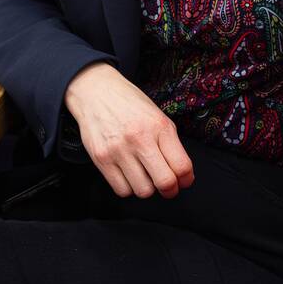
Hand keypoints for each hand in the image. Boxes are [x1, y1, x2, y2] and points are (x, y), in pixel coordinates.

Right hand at [63, 64, 194, 199]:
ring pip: (143, 191)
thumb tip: (181, 173)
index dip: (186, 180)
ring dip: (147, 188)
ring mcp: (119, 150)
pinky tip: (128, 175)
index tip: (183, 181)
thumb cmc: (130, 105)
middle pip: (164, 182)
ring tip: (144, 176)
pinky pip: (121, 190)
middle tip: (167, 187)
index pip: (182, 166)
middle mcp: (140, 139)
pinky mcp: (101, 159)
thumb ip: (170, 144)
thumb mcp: (157, 117)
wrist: (96, 92)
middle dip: (170, 190)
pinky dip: (128, 187)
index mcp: (159, 127)